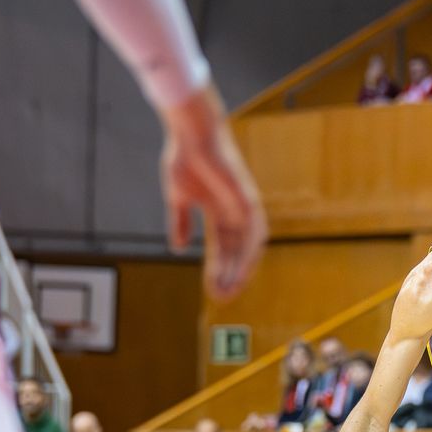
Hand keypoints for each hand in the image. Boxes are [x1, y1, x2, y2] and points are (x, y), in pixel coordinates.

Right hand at [160, 84, 266, 301]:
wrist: (190, 133)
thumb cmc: (184, 158)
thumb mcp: (178, 198)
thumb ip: (180, 223)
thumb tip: (176, 248)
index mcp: (220, 213)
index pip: (222, 249)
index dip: (217, 270)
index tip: (212, 291)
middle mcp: (236, 212)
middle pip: (237, 252)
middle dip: (229, 275)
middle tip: (222, 298)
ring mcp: (244, 205)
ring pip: (248, 246)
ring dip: (241, 268)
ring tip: (231, 289)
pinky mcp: (247, 198)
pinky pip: (254, 231)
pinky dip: (249, 252)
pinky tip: (242, 269)